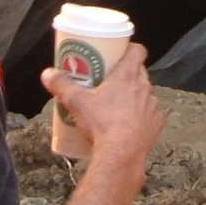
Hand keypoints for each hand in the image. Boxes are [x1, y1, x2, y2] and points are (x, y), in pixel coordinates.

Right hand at [42, 42, 165, 169]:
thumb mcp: (76, 102)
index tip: (118, 53)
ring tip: (117, 106)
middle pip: (139, 72)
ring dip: (135, 96)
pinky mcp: (157, 124)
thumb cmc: (102, 124)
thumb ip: (61, 85)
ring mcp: (152, 106)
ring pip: (145, 93)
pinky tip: (129, 124)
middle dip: (126, 74)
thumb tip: (48, 74)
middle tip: (109, 81)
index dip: (129, 49)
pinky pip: (150, 114)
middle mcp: (144, 86)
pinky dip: (142, 116)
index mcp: (128, 75)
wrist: (121, 155)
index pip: (137, 50)